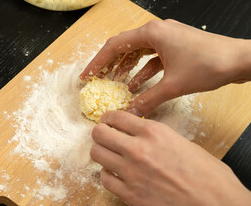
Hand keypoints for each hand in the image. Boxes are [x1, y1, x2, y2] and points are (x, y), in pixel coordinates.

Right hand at [80, 19, 250, 115]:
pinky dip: (143, 69)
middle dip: (110, 64)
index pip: (115, 46)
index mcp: (152, 33)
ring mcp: (167, 37)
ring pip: (138, 51)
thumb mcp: (173, 85)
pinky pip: (153, 56)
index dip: (98, 62)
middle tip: (97, 79)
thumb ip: (147, 100)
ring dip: (126, 67)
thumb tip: (129, 114)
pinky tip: (137, 83)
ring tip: (115, 83)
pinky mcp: (175, 45)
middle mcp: (157, 31)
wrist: (241, 60)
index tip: (87, 76)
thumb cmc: (208, 65)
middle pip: (124, 46)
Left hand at [90, 110, 250, 205]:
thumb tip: (138, 134)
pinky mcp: (130, 195)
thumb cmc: (207, 174)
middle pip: (100, 133)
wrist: (216, 203)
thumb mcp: (181, 141)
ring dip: (101, 152)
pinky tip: (116, 174)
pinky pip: (105, 179)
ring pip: (97, 154)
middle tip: (105, 136)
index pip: (117, 116)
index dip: (108, 117)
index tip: (107, 120)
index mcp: (153, 132)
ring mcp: (131, 173)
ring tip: (109, 154)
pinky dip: (108, 175)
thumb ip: (155, 136)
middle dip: (100, 132)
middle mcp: (138, 150)